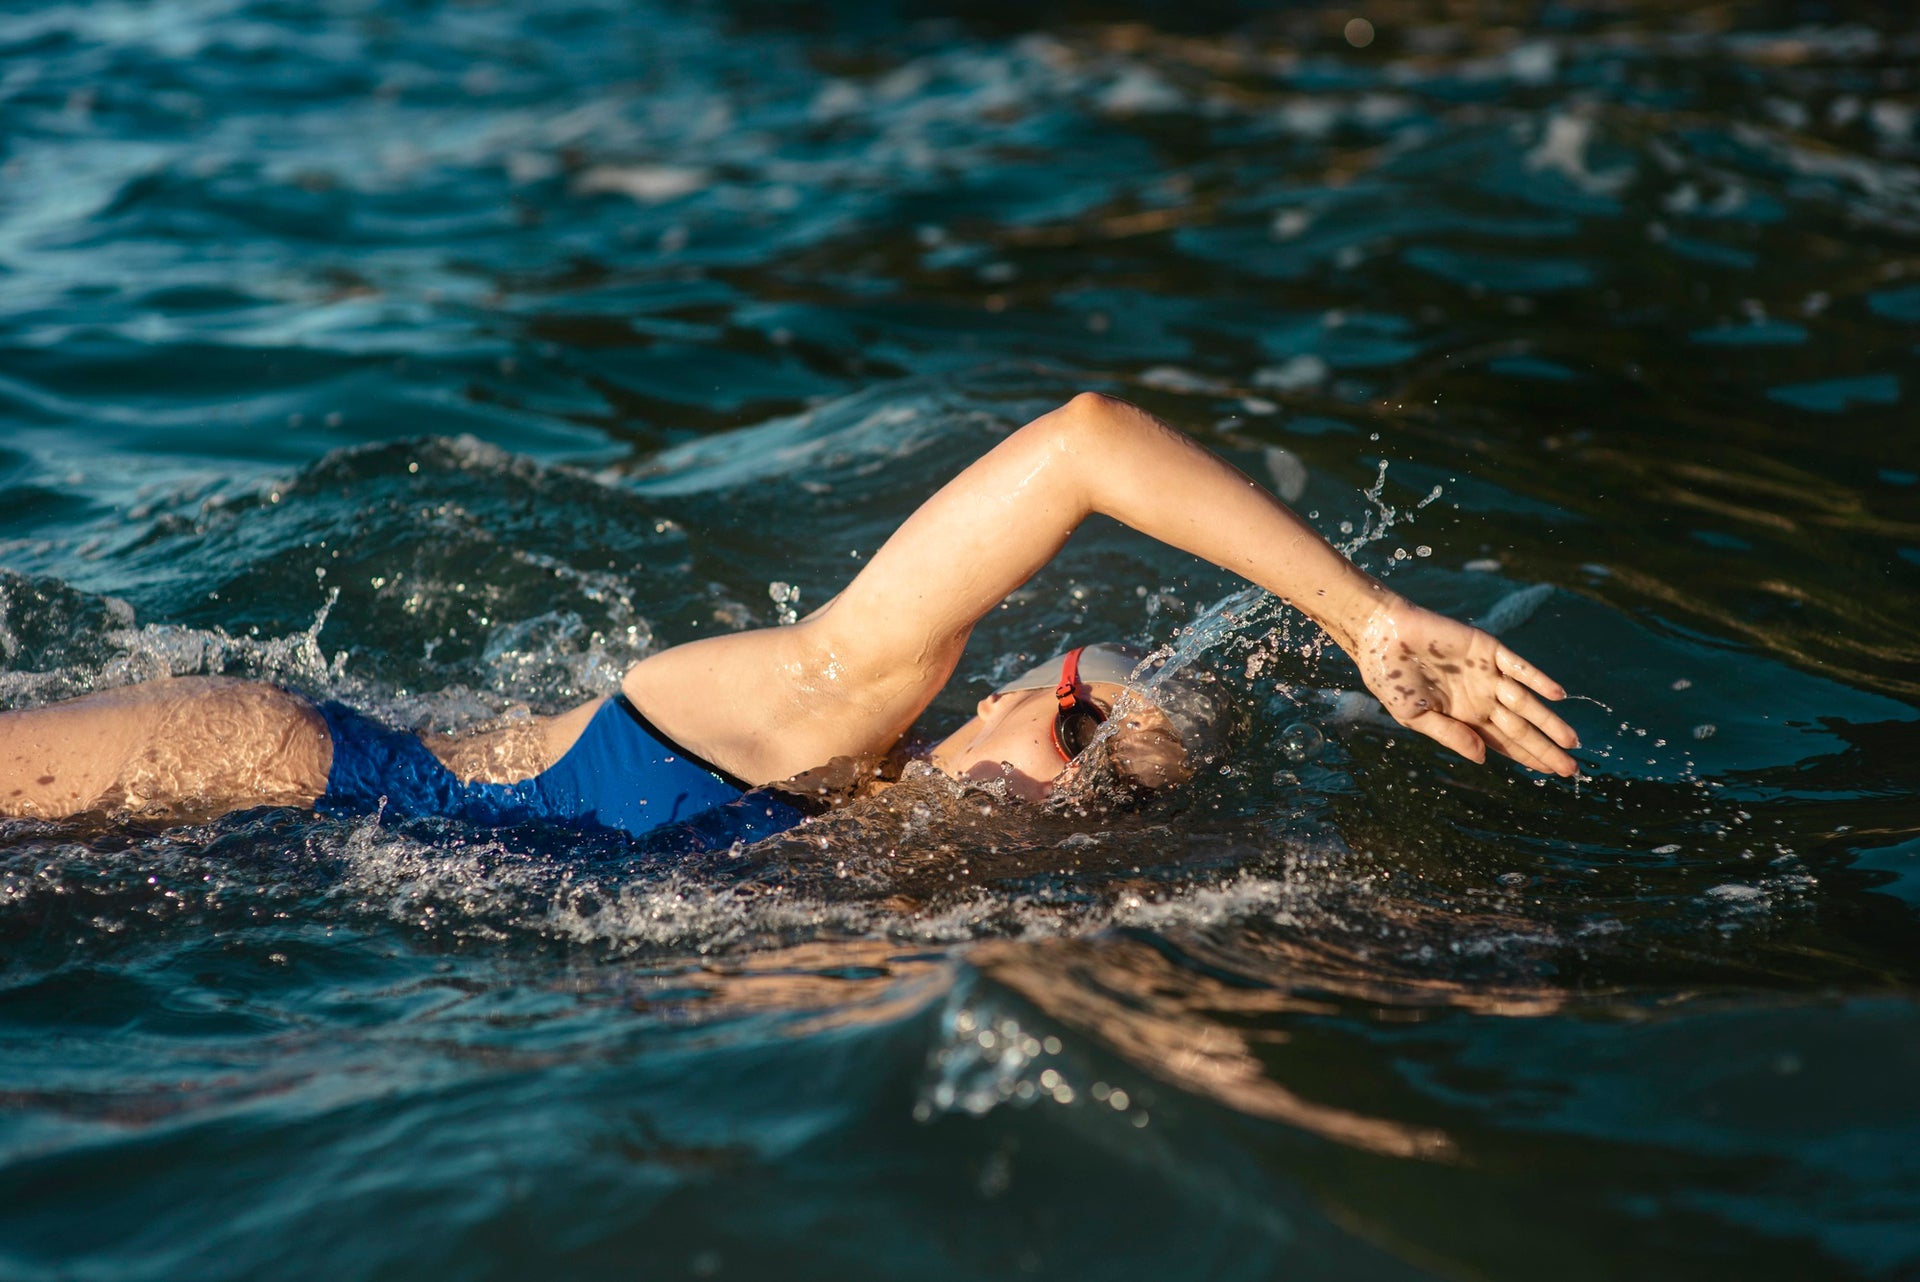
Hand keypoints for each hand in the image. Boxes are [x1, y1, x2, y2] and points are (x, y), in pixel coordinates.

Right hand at [1352, 597, 1579, 775]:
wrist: (1381, 636)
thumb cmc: (1390, 679)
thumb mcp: (1414, 717)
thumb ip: (1450, 735)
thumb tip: (1483, 759)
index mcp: (1464, 716)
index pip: (1503, 741)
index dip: (1526, 757)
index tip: (1549, 773)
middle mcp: (1481, 697)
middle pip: (1520, 727)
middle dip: (1546, 748)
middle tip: (1571, 769)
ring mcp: (1487, 674)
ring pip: (1526, 702)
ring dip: (1549, 721)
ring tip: (1571, 742)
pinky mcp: (1487, 649)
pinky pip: (1519, 667)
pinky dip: (1538, 680)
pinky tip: (1557, 695)